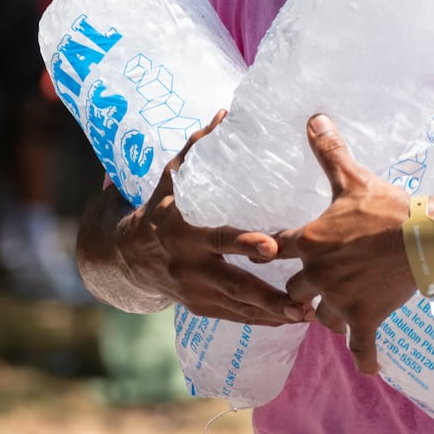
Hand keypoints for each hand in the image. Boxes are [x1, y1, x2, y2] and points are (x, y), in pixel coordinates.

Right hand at [119, 110, 313, 325]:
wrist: (125, 256)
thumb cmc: (159, 206)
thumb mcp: (173, 175)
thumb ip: (200, 147)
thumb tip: (227, 111)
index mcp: (184, 230)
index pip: (219, 237)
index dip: (244, 244)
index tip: (272, 247)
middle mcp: (188, 264)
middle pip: (232, 282)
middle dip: (268, 293)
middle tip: (303, 299)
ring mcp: (192, 290)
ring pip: (237, 306)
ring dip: (273, 312)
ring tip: (308, 315)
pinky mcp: (198, 306)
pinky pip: (232, 316)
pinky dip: (260, 320)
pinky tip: (290, 321)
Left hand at [276, 114, 416, 374]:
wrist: (423, 239)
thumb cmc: (386, 207)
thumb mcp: (353, 177)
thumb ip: (329, 151)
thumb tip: (313, 117)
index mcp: (310, 241)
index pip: (275, 247)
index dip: (265, 249)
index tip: (254, 253)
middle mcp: (318, 274)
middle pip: (292, 289)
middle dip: (296, 289)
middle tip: (302, 288)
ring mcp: (341, 299)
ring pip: (320, 315)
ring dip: (325, 314)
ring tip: (333, 313)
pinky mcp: (365, 317)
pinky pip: (361, 344)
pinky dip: (366, 356)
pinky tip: (370, 369)